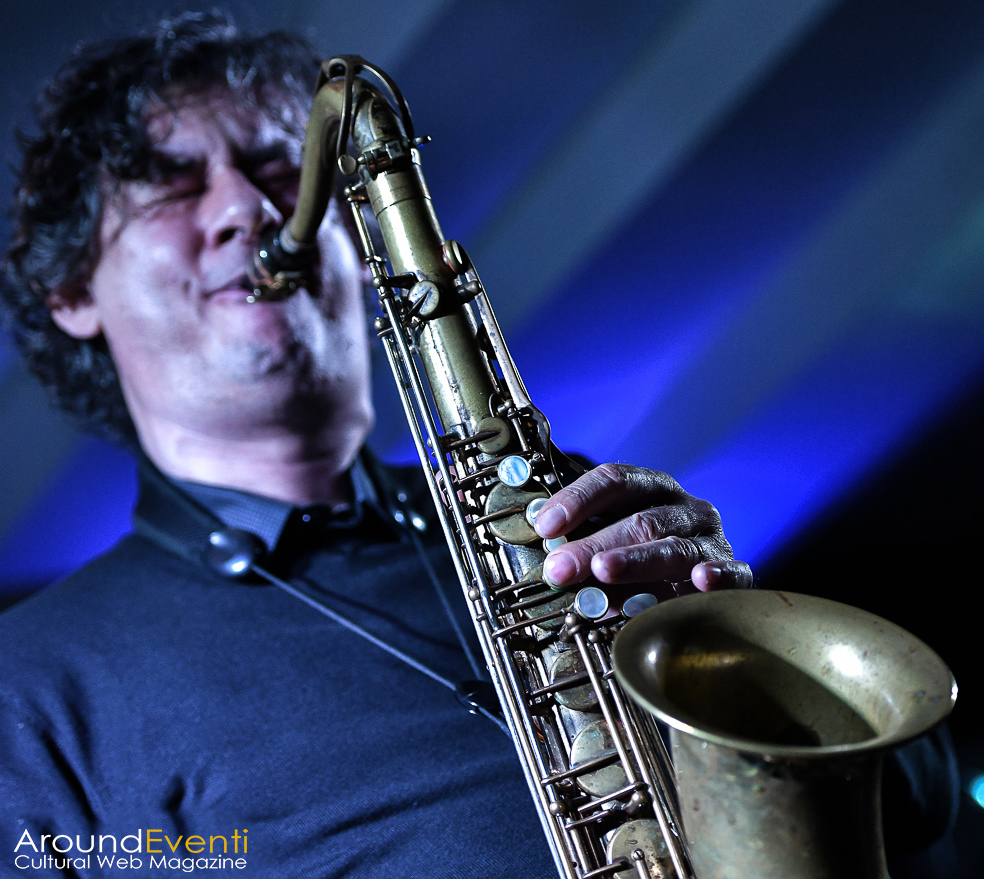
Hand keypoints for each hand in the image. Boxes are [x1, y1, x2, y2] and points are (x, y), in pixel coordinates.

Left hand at [533, 463, 751, 596]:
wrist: (707, 583)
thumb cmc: (647, 558)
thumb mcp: (612, 543)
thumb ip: (584, 545)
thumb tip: (548, 559)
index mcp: (653, 489)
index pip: (615, 480)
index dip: (578, 499)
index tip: (545, 525)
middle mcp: (684, 509)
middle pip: (639, 520)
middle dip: (594, 544)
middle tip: (560, 567)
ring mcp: (711, 540)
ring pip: (673, 548)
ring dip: (635, 561)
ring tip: (602, 571)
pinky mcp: (736, 573)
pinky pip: (732, 573)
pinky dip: (717, 576)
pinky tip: (700, 580)